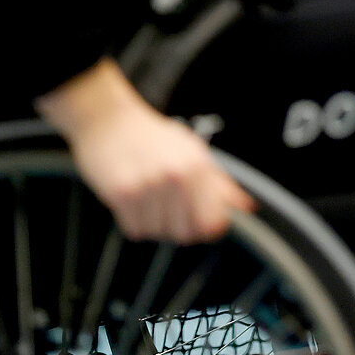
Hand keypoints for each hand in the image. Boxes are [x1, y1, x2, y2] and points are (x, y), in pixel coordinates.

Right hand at [38, 61, 252, 242]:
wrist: (108, 120)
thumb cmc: (153, 137)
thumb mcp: (192, 151)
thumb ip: (219, 183)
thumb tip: (246, 207)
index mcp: (197, 165)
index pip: (211, 222)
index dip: (205, 228)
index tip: (199, 223)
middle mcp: (175, 175)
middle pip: (184, 233)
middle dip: (178, 227)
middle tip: (169, 208)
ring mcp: (147, 185)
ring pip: (158, 233)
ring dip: (154, 222)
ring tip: (149, 196)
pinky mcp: (121, 193)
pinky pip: (134, 229)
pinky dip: (134, 220)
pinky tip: (133, 198)